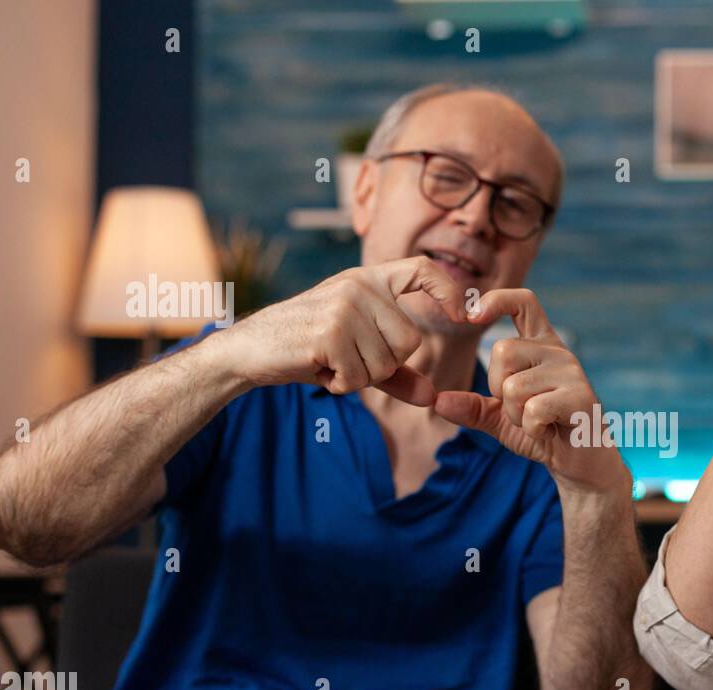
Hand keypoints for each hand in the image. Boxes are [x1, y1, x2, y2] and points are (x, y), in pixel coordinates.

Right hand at [215, 256, 467, 405]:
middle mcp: (359, 286)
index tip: (463, 314)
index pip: (422, 269)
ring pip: (386, 364)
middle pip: (410, 342)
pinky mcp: (330, 333)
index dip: (448, 289)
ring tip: (329, 361)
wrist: (249, 349)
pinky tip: (318, 368)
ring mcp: (344, 307)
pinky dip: (341, 385)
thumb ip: (397, 374)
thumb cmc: (307, 348)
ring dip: (359, 377)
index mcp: (368, 281)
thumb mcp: (356, 355)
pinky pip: (360, 377)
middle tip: (346, 359)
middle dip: (383, 366)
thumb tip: (432, 396)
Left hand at [432, 289, 630, 495]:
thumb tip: (437, 401)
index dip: (496, 300)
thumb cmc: (545, 434)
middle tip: (521, 410)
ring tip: (537, 423)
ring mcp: (572, 373)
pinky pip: (534, 410)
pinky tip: (549, 432)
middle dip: (498, 389)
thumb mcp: (502, 419)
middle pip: (503, 350)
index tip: (472, 315)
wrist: (582, 464)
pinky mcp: (580, 398)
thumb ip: (473, 408)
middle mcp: (558, 352)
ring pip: (514, 386)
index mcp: (542, 347)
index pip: (523, 303)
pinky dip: (532, 429)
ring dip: (516, 415)